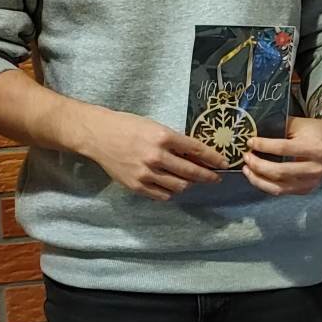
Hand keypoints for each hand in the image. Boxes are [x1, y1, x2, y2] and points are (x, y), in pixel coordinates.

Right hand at [76, 106, 221, 200]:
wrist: (98, 135)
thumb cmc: (126, 126)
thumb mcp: (154, 126)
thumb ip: (174, 141)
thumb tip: (195, 154)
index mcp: (163, 137)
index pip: (197, 150)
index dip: (213, 158)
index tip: (223, 163)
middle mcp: (156, 156)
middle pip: (191, 172)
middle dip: (207, 176)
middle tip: (215, 178)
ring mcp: (146, 173)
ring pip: (179, 186)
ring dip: (189, 184)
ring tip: (192, 181)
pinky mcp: (137, 185)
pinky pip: (162, 195)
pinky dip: (171, 191)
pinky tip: (172, 186)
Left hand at [241, 116, 321, 196]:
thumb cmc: (314, 131)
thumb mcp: (299, 124)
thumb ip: (279, 127)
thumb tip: (253, 131)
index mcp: (315, 148)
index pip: (283, 148)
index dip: (264, 146)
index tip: (250, 142)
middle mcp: (315, 168)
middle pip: (280, 171)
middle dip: (258, 165)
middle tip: (246, 157)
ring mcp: (311, 182)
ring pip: (278, 187)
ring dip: (258, 179)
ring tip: (246, 169)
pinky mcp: (306, 189)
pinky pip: (281, 191)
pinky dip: (265, 185)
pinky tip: (256, 177)